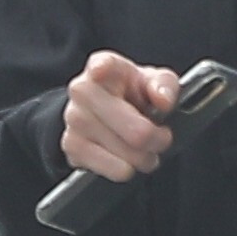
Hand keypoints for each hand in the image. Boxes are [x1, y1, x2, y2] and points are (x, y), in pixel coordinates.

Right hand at [62, 51, 178, 182]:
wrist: (102, 110)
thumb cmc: (130, 93)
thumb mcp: (152, 81)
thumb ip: (164, 85)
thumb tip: (164, 101)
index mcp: (104, 66)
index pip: (100, 65)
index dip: (101, 69)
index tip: (100, 72)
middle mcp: (83, 91)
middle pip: (135, 131)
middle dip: (158, 141)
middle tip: (162, 138)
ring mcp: (74, 120)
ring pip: (128, 155)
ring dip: (145, 158)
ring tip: (145, 149)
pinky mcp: (72, 147)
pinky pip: (115, 170)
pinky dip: (127, 169)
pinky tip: (126, 158)